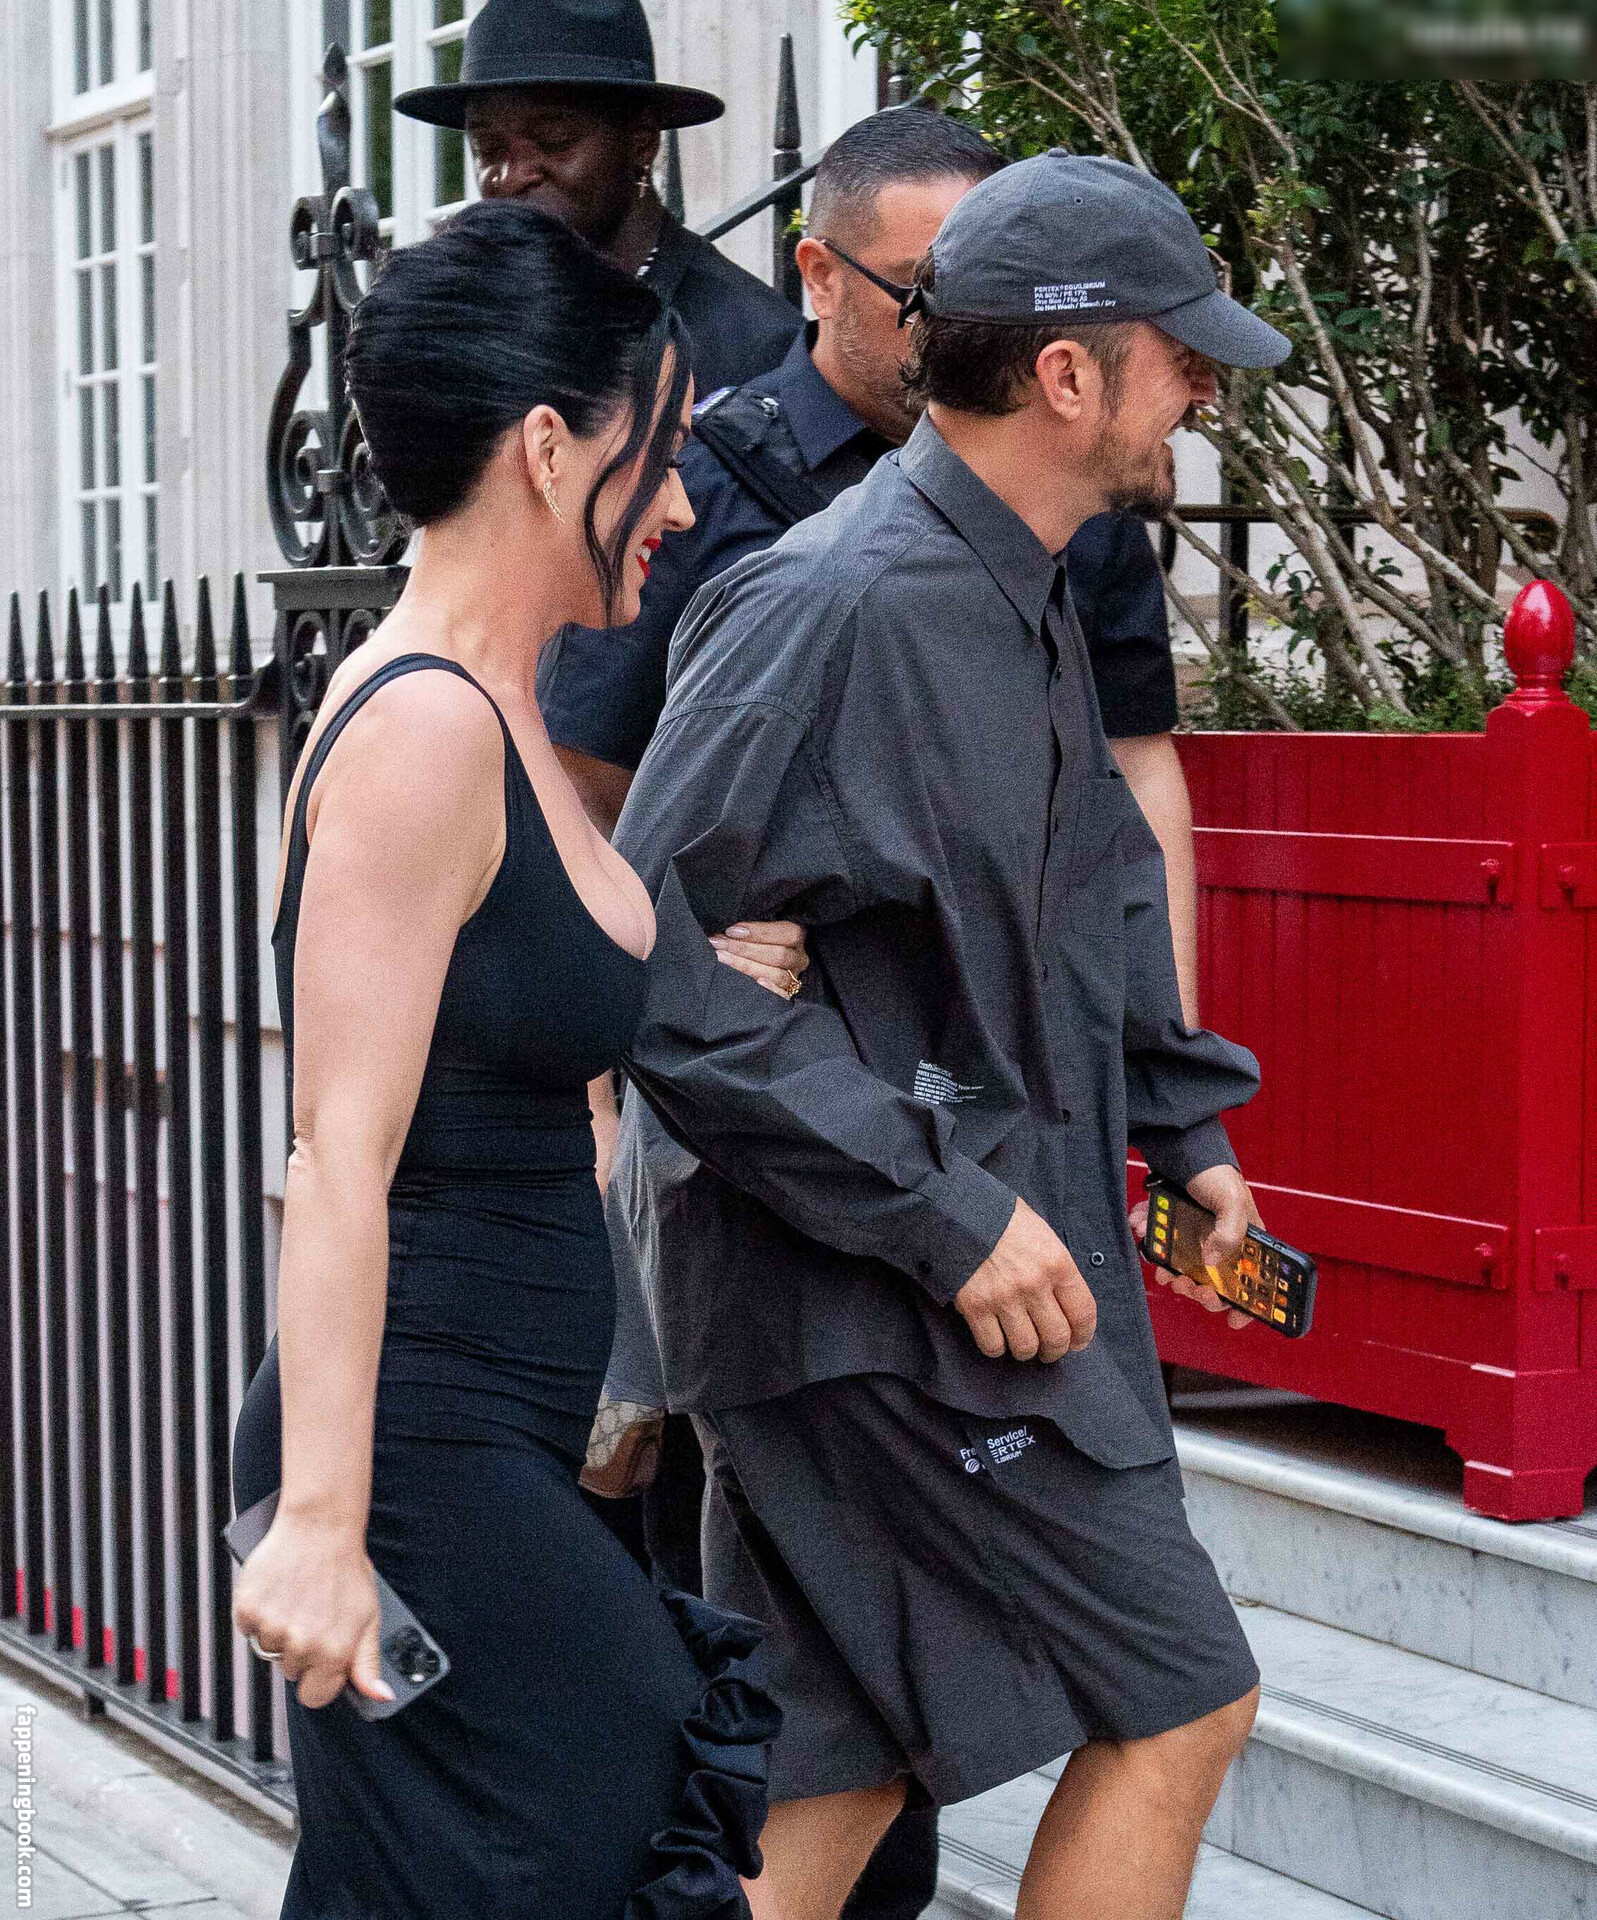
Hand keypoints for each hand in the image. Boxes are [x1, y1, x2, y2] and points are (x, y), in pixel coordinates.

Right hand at [232, 1510, 394, 1711]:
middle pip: (290, 1671)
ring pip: (268, 1650)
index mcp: (332, 1653)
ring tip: (298, 1600)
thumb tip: (380, 1698)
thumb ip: (368, 1664)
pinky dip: (259, 1613)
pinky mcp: (248, 1609)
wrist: (321, 1527)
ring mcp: (272, 1627)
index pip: (314, 1696)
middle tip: (313, 1614)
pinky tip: (279, 1592)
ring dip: (279, 1631)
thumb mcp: (369, 1618)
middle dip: (301, 1649)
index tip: (323, 1657)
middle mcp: (301, 1645)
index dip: (319, 1678)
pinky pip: (248, 1627)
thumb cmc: (347, 1570)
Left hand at [708, 920, 810, 1000]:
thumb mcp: (757, 931)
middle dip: (745, 949)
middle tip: (719, 944)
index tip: (731, 930)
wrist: (761, 963)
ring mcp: (793, 979)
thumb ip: (749, 929)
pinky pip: (783, 996)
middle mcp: (799, 958)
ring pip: (776, 974)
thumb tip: (729, 929)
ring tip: (721, 958)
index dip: (759, 932)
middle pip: (779, 955)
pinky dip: (772, 990)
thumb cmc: (755, 942)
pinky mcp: (787, 996)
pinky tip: (758, 983)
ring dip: (746, 966)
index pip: (787, 933)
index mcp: (797, 937)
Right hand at [954, 1197, 1097, 1362]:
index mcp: (1057, 1262)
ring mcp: (1004, 1297)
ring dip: (1026, 1351)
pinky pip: (993, 1345)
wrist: (957, 1209)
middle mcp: (1034, 1284)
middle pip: (1057, 1337)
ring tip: (1022, 1344)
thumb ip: (1054, 1267)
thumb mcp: (1041, 1232)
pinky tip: (997, 1337)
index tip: (1079, 1342)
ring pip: (1026, 1347)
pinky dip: (996, 1347)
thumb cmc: (1002, 1217)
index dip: (1084, 1334)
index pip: (1083, 1312)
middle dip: (1056, 1350)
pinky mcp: (975, 1307)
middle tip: (1050, 1350)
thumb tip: (1064, 1300)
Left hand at [1150, 1164, 1261, 1332]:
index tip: (1235, 1320)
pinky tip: (1143, 1231)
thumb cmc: (1215, 1173)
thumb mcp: (1231, 1201)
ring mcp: (1197, 1237)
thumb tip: (1211, 1263)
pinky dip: (1151, 1245)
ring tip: (1161, 1267)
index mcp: (1246, 1241)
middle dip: (1198, 1290)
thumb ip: (1228, 1234)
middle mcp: (1223, 1242)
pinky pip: (1162, 1247)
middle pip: (1215, 1282)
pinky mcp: (1173, 1229)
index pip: (1253, 1281)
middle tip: (1184, 1285)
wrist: (1181, 1147)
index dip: (1248, 1305)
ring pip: (1185, 1270)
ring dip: (1171, 1272)